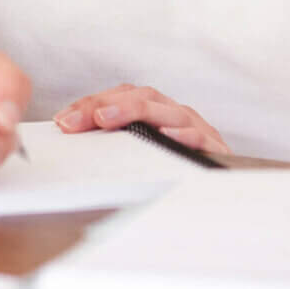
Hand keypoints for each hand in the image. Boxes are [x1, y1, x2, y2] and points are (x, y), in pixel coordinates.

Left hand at [54, 83, 233, 160]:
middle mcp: (174, 114)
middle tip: (74, 122)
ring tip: (105, 119)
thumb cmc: (178, 170)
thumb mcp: (143, 154)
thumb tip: (72, 140)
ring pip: (166, 110)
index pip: (121, 96)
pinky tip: (166, 135)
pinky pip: (199, 136)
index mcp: (156, 112)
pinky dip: (183, 134)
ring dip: (133, 111)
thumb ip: (116, 146)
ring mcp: (196, 128)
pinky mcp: (215, 147)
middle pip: (140, 97)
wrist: (226, 192)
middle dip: (103, 105)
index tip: (63, 121)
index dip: (90, 104)